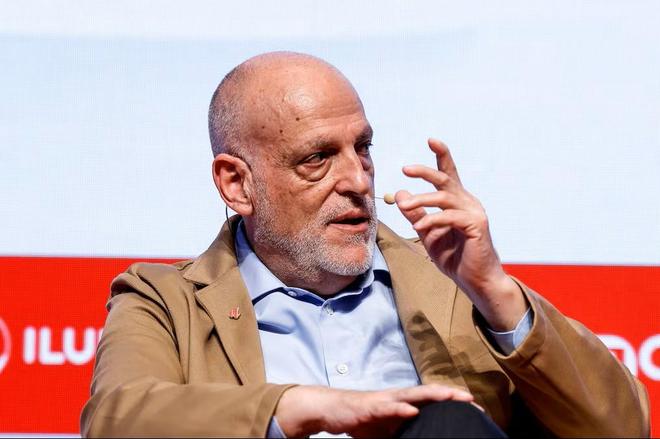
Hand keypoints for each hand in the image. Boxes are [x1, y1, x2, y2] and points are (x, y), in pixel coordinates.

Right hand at [275, 384, 473, 437]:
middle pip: (429, 393)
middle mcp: (397, 397)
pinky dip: (400, 408)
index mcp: (403, 403)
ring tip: (451, 396)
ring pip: (412, 394)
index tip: (475, 409)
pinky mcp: (370, 406)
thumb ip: (404, 432)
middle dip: (451, 395)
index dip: (453, 402)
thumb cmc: (361, 420)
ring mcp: (385, 399)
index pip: (433, 401)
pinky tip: (411, 411)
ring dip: (432, 395)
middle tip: (473, 400)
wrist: (332, 410)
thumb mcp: (387, 430)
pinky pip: (388, 407)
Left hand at [395, 138, 525, 330]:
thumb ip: (415, 213)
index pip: (449, 173)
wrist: (475, 281)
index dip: (442, 155)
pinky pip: (449, 217)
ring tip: (404, 206)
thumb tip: (399, 193)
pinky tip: (418, 227)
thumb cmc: (454, 257)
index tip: (431, 140)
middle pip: (446, 178)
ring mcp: (474, 212)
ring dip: (421, 200)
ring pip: (444, 197)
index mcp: (458, 201)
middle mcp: (468, 202)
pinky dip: (432, 220)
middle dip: (426, 171)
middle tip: (405, 168)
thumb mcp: (428, 233)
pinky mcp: (476, 226)